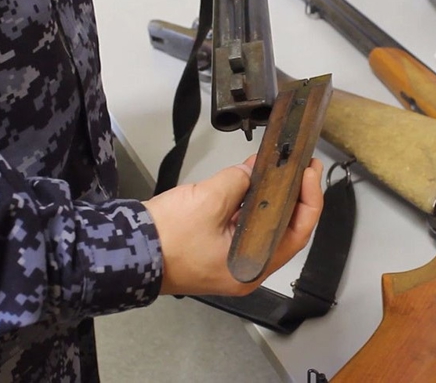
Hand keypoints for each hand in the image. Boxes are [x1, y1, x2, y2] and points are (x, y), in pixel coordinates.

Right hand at [144, 155, 323, 295]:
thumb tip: (253, 171)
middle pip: (284, 229)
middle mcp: (247, 269)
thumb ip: (240, 181)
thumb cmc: (164, 238)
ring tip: (280, 169)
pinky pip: (244, 226)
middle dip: (294, 195)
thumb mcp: (209, 200)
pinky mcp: (218, 250)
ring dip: (272, 198)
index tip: (309, 173)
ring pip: (264, 226)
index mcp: (252, 267)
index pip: (297, 233)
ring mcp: (232, 261)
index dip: (309, 200)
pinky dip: (252, 204)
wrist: (125, 251)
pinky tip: (254, 181)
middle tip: (302, 167)